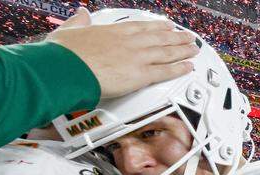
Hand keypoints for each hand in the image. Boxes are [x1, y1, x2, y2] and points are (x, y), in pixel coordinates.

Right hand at [46, 8, 198, 98]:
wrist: (67, 69)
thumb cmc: (65, 54)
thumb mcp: (69, 30)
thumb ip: (78, 22)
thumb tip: (81, 14)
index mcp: (115, 31)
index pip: (143, 27)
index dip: (158, 27)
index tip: (167, 26)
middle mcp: (130, 42)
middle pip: (160, 39)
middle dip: (176, 38)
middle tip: (188, 37)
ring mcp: (138, 58)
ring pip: (167, 53)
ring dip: (183, 51)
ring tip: (194, 49)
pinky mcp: (141, 75)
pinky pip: (166, 72)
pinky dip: (179, 69)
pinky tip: (188, 67)